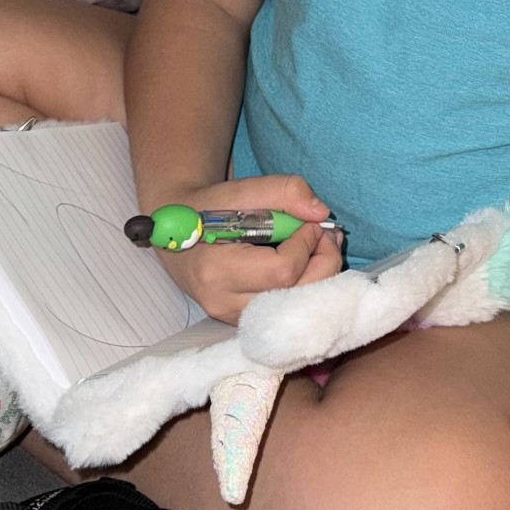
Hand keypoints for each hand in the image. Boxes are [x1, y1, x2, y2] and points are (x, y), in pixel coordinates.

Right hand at [157, 173, 342, 322]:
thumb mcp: (243, 189)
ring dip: (320, 276)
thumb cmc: (212, 209)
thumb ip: (283, 191)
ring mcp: (234, 317)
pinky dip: (307, 286)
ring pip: (297, 308)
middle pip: (295, 297)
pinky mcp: (245, 321)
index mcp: (217, 271)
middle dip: (323, 263)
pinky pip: (288, 310)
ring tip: (322, 246)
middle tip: (328, 235)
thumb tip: (320, 213)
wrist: (181, 230)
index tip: (311, 223)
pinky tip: (308, 262)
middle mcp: (224, 302)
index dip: (306, 246)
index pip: (280, 271)